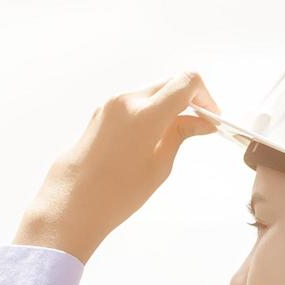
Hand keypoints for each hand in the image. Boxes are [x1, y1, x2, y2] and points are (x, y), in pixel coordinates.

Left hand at [13, 71, 220, 263]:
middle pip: (169, 83)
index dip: (206, 96)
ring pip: (152, 92)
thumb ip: (181, 134)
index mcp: (146, 113)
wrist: (73, 202)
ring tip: (176, 136)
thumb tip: (201, 123)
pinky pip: (134, 103)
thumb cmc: (117, 192)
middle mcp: (127, 101)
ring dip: (169, 106)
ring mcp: (111, 105)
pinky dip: (150, 112)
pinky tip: (153, 138)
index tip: (211, 116)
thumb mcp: (160, 166)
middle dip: (189, 100)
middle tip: (200, 125)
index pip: (187, 82)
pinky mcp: (101, 113)